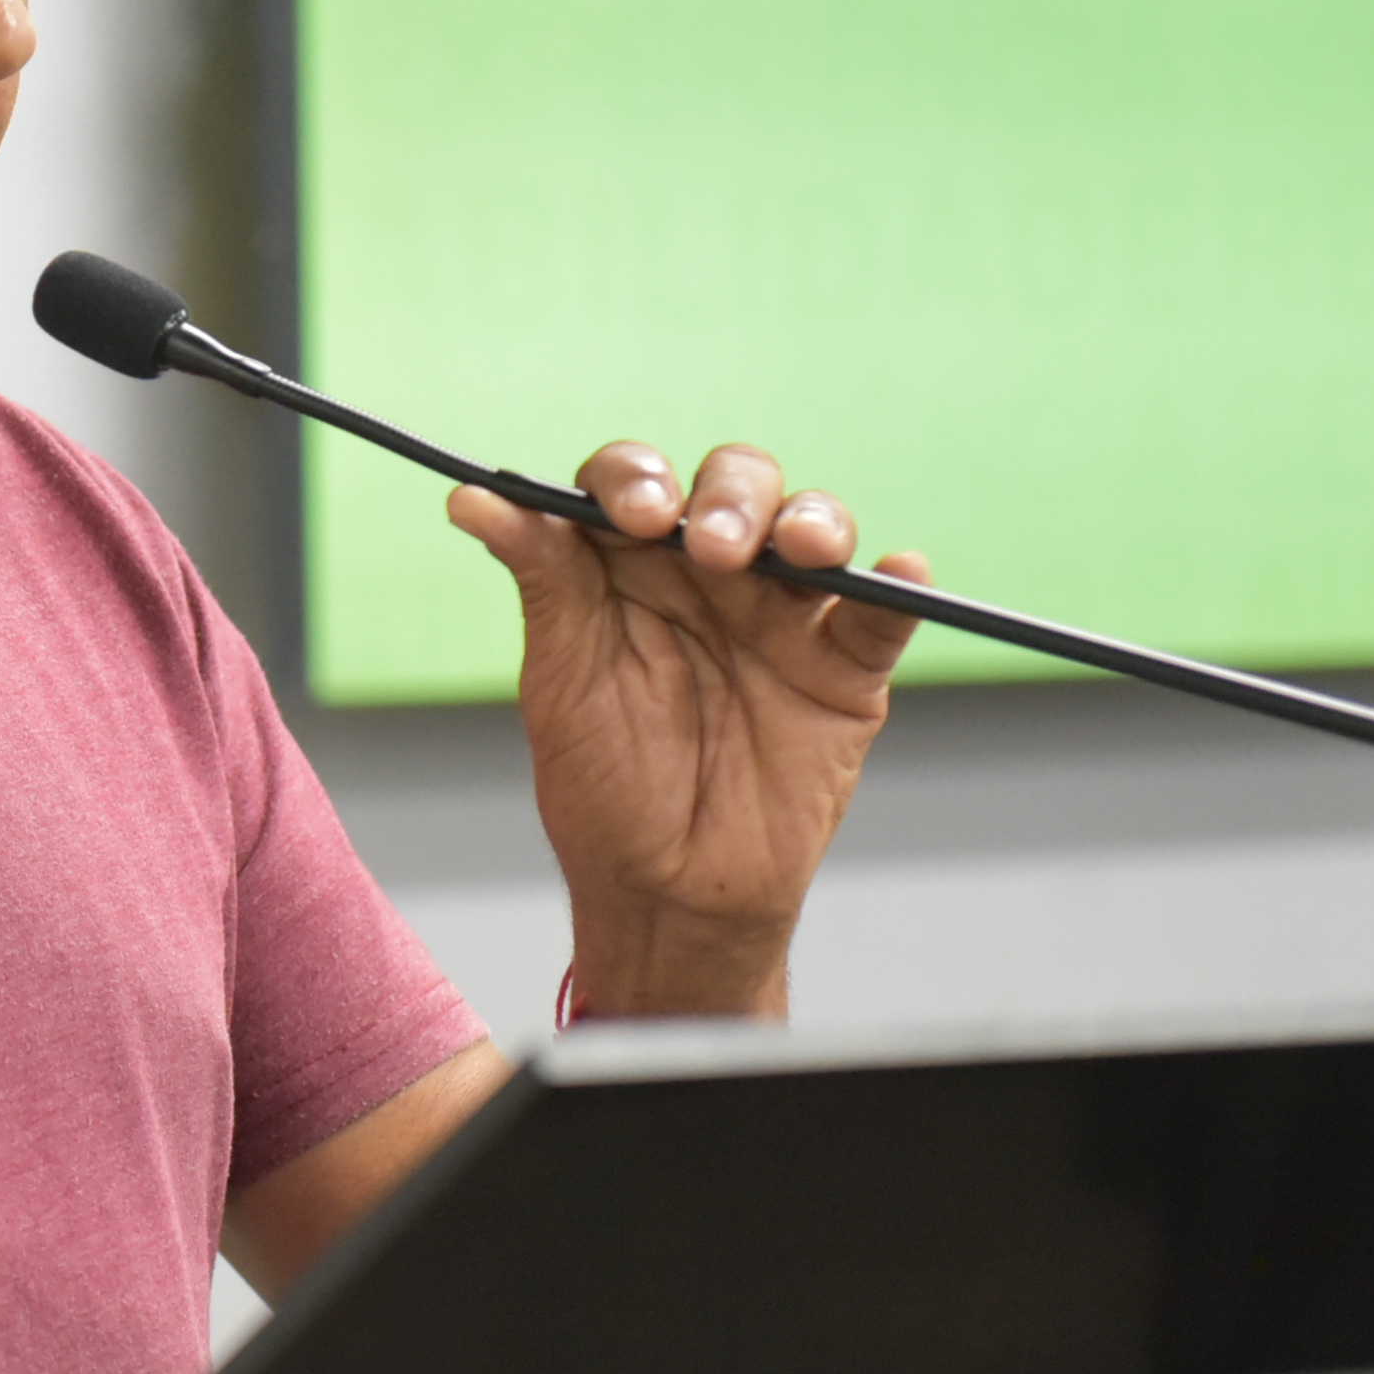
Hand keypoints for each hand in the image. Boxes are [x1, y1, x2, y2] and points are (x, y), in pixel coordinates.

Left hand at [448, 442, 926, 1020]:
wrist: (669, 893)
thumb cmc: (605, 788)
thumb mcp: (563, 680)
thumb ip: (543, 580)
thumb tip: (472, 496)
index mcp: (629, 565)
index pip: (635, 484)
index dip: (637, 480)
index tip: (634, 517)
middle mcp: (710, 575)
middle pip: (734, 487)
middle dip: (731, 497)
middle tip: (713, 549)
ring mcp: (782, 618)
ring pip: (813, 530)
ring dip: (814, 521)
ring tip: (802, 550)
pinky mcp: (844, 670)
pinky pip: (882, 613)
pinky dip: (899, 585)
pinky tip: (901, 568)